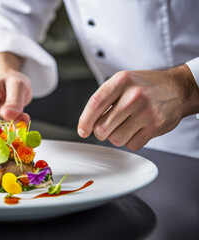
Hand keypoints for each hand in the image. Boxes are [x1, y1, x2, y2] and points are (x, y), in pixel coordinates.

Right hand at [0, 70, 31, 126]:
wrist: (11, 82)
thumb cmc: (14, 82)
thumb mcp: (19, 86)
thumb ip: (14, 102)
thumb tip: (6, 116)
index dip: (0, 127)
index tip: (15, 130)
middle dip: (6, 129)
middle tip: (21, 123)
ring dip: (7, 130)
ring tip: (19, 119)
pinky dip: (6, 131)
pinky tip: (13, 123)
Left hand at [78, 65, 198, 150]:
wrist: (177, 89)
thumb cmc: (145, 86)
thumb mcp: (122, 82)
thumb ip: (104, 99)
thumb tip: (86, 124)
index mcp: (121, 81)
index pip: (95, 103)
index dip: (85, 120)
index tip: (82, 131)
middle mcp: (133, 95)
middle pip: (102, 127)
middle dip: (101, 132)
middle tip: (107, 127)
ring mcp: (146, 111)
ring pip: (116, 139)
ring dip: (116, 137)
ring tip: (125, 125)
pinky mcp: (156, 125)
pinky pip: (132, 144)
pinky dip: (131, 141)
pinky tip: (137, 129)